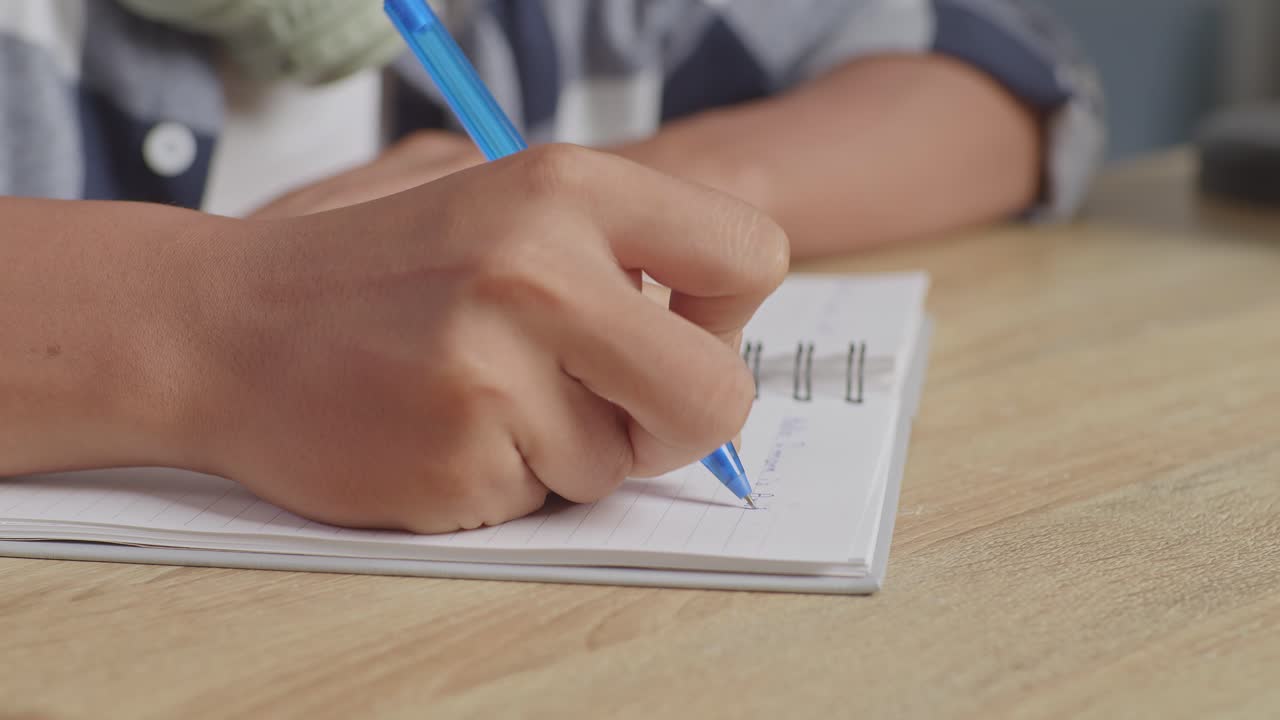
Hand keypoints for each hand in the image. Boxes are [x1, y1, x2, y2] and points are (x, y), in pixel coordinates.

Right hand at [184, 145, 788, 532]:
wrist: (220, 327)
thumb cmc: (378, 271)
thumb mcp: (504, 204)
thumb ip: (621, 248)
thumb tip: (717, 327)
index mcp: (567, 188)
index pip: (751, 256)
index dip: (726, 313)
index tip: (674, 327)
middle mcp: (541, 272)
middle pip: (718, 397)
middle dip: (678, 421)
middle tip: (614, 405)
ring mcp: (496, 374)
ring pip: (621, 464)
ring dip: (570, 450)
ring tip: (478, 395)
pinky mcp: (459, 461)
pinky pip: (545, 501)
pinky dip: (508, 480)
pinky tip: (440, 430)